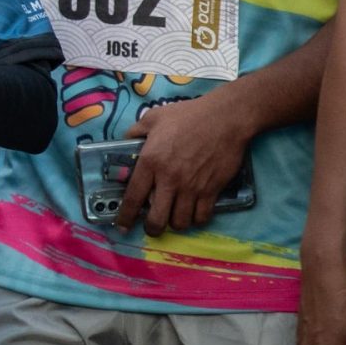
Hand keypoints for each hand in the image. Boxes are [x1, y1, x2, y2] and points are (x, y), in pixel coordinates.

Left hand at [115, 92, 252, 233]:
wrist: (224, 119)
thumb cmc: (187, 116)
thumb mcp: (152, 118)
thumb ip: (135, 132)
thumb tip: (125, 142)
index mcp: (150, 162)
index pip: (133, 197)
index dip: (125, 216)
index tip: (121, 226)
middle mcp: (169, 179)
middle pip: (157, 219)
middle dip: (151, 229)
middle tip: (151, 227)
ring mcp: (192, 187)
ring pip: (181, 222)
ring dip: (175, 224)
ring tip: (173, 217)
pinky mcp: (212, 190)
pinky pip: (203, 217)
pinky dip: (196, 219)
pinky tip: (193, 213)